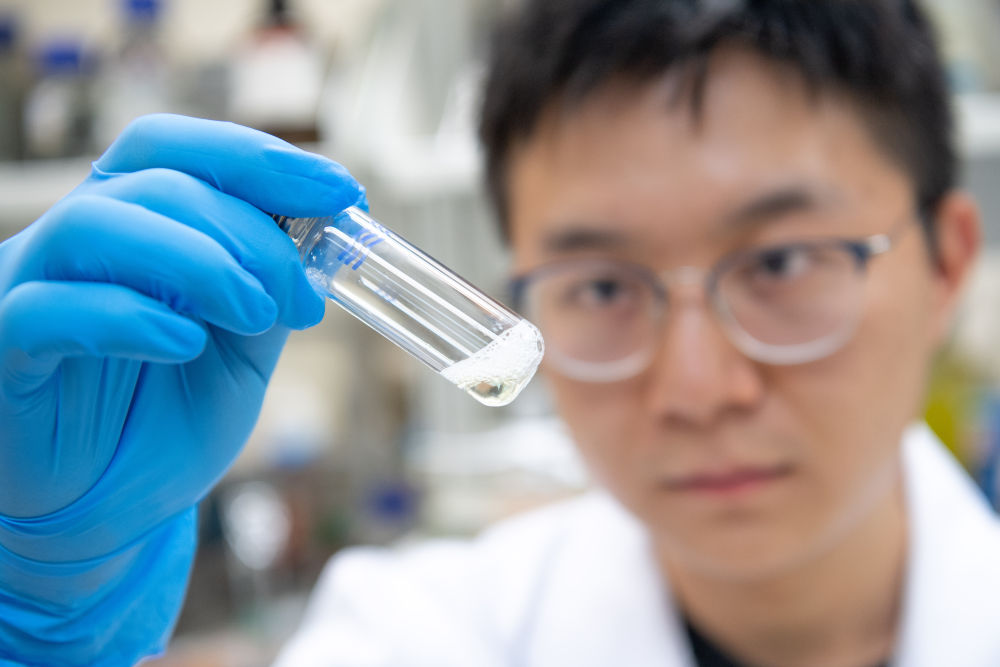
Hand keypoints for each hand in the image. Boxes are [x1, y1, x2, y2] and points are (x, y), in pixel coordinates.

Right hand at [0, 114, 363, 662]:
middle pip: (156, 183)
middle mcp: (77, 240)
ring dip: (198, 262)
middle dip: (251, 233)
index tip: (342, 190)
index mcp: (134, 223)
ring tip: (255, 316)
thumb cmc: (172, 417)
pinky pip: (48, 310)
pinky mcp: (4, 349)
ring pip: (96, 225)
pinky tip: (185, 344)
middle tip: (299, 299)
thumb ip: (266, 285)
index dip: (262, 159)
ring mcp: (29, 288)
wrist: (115, 509)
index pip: (180, 150)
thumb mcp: (244, 346)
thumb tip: (320, 233)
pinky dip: (131, 318)